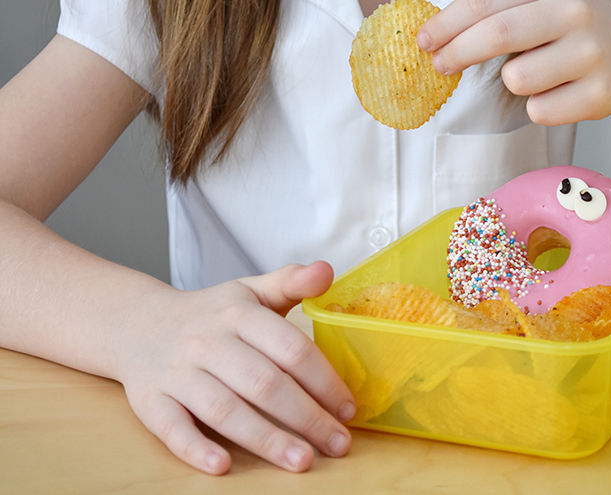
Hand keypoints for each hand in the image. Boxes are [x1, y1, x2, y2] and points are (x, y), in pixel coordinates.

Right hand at [116, 261, 354, 473]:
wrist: (136, 324)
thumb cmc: (210, 315)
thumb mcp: (250, 291)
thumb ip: (290, 281)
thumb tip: (327, 270)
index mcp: (238, 315)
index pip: (290, 349)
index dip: (324, 381)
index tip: (348, 408)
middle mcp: (207, 342)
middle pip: (264, 384)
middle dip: (306, 417)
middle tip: (339, 444)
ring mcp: (177, 373)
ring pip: (224, 409)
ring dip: (265, 439)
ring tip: (301, 461)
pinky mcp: (150, 400)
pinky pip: (172, 427)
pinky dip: (195, 447)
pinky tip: (222, 466)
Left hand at [417, 0, 610, 124]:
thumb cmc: (570, 31)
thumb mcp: (539, 3)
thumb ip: (494, 14)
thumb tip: (435, 40)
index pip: (484, 1)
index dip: (447, 23)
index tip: (423, 41)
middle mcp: (574, 11)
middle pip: (496, 34)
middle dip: (457, 53)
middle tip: (438, 66)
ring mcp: (591, 52)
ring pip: (517, 79)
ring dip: (512, 82)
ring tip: (533, 75)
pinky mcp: (599, 94)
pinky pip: (540, 111)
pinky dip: (538, 107)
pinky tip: (559, 93)